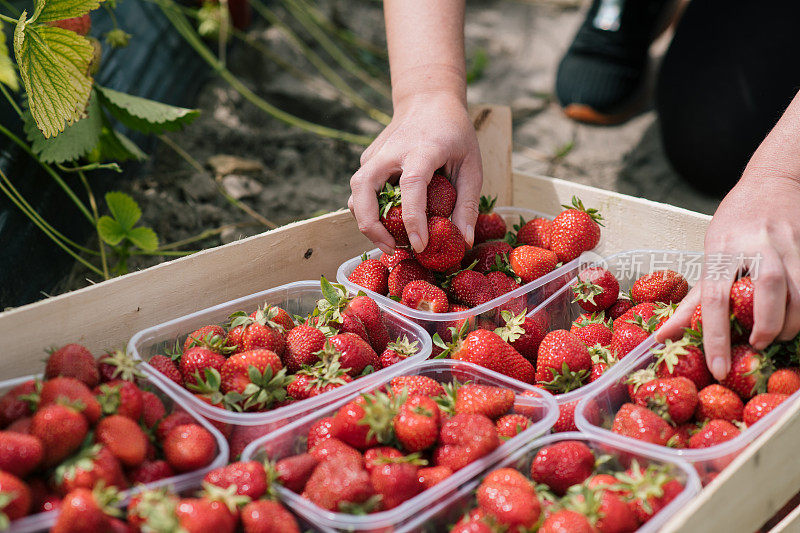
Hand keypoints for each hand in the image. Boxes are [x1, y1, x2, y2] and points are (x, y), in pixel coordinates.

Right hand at [348, 91, 482, 253]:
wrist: (428, 100)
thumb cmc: (454, 133)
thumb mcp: (471, 165)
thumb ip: (467, 203)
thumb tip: (464, 241)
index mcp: (422, 149)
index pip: (411, 185)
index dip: (413, 219)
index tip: (419, 246)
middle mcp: (391, 151)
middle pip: (363, 189)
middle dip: (371, 225)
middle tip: (392, 249)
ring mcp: (374, 155)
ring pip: (355, 194)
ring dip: (366, 222)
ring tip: (391, 242)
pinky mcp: (368, 160)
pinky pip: (362, 192)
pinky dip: (369, 212)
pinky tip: (389, 224)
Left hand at [658, 174, 799, 379]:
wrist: (773, 180)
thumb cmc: (735, 223)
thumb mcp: (710, 253)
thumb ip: (693, 298)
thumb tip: (663, 335)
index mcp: (721, 250)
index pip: (713, 298)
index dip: (714, 337)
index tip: (719, 367)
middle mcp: (756, 245)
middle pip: (767, 291)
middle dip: (766, 328)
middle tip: (759, 346)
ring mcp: (788, 245)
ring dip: (792, 323)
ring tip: (778, 336)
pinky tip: (795, 318)